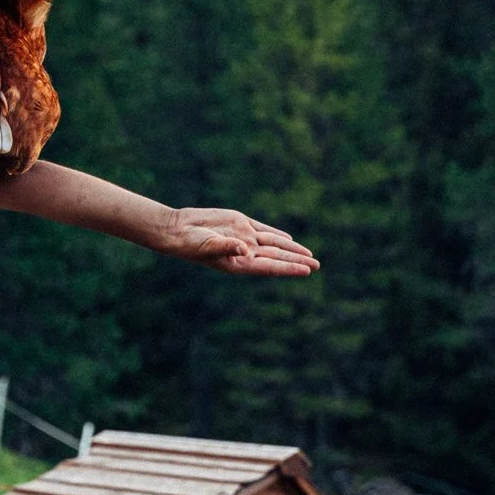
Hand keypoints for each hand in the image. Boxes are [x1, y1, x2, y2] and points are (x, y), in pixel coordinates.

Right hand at [159, 207, 318, 275]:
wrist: (177, 229)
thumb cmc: (189, 243)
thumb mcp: (208, 246)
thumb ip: (228, 246)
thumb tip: (246, 249)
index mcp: (239, 263)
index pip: (271, 266)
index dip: (289, 268)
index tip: (307, 271)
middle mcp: (245, 251)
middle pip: (277, 256)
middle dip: (297, 260)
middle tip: (318, 265)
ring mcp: (244, 237)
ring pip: (274, 243)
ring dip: (292, 249)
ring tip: (309, 255)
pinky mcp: (239, 224)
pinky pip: (264, 230)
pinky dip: (278, 235)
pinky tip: (289, 239)